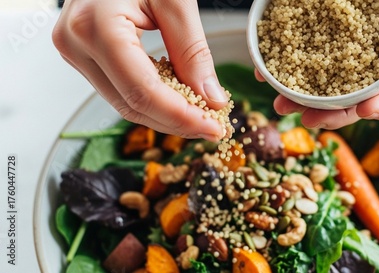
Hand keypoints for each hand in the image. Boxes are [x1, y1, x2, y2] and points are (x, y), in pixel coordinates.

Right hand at [53, 0, 228, 141]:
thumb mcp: (175, 0)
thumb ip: (193, 51)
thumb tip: (212, 98)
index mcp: (96, 26)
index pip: (142, 92)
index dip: (182, 117)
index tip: (215, 129)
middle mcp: (76, 44)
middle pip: (132, 105)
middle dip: (177, 122)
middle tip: (214, 127)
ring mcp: (75, 51)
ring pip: (124, 104)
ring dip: (166, 115)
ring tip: (201, 116)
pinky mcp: (83, 55)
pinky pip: (120, 89)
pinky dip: (153, 100)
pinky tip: (179, 100)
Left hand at [262, 0, 378, 128]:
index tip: (365, 111)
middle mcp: (377, 68)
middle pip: (357, 100)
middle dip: (332, 115)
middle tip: (308, 119)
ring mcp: (349, 60)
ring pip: (328, 88)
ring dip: (303, 100)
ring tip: (281, 103)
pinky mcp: (326, 47)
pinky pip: (308, 63)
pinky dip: (288, 70)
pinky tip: (268, 74)